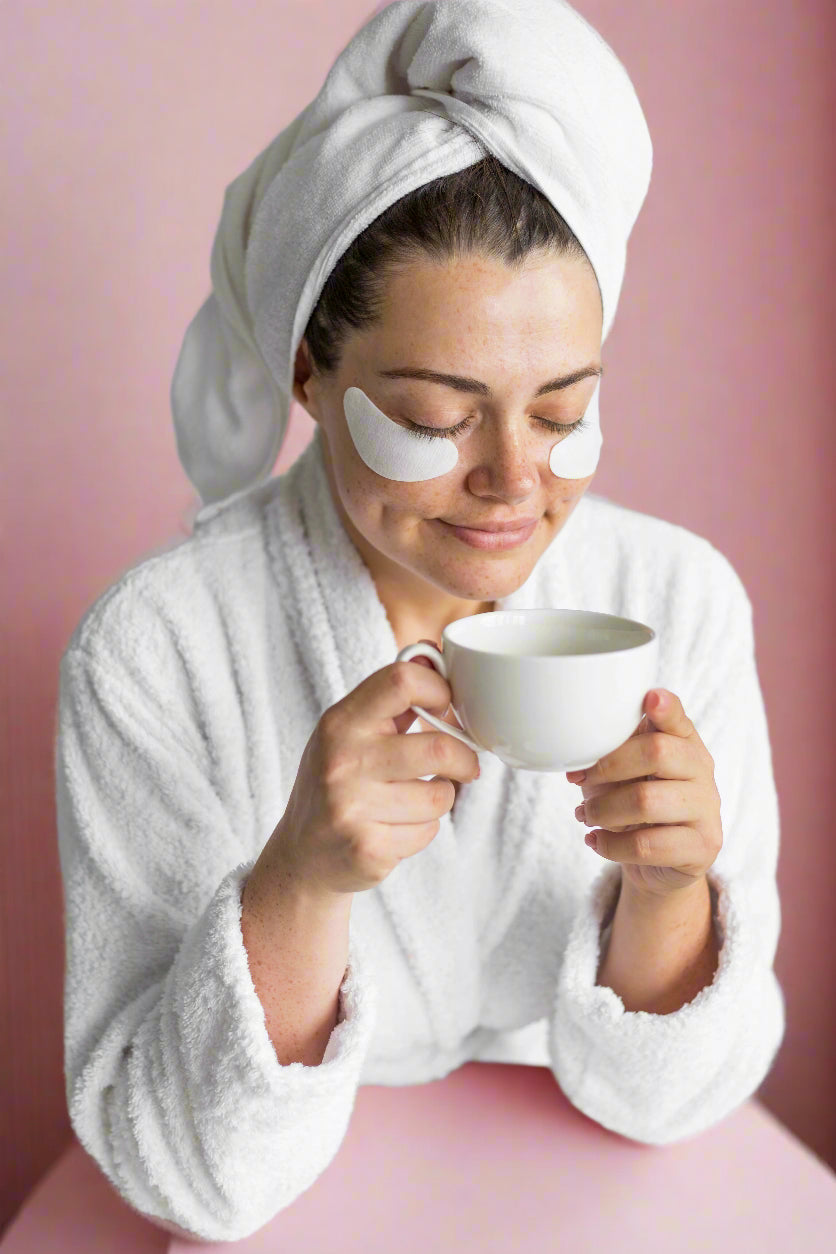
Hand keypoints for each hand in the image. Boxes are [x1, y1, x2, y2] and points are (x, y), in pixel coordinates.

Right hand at [269, 654, 480, 895]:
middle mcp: (342, 761)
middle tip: (465, 765)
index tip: (448, 708)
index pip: (401, 681)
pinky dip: (423, 831)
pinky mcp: (367, 848)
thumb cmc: (335, 784)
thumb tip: (435, 655)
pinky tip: (396, 828)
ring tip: (414, 801)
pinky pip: (428, 831)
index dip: (439, 689)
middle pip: (437, 748)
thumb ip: (390, 699)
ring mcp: (352, 807)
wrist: (301, 856)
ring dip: (440, 799)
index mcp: (340, 723)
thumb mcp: (347, 733)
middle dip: (463, 759)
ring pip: (439, 795)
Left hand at [566, 689, 722, 898]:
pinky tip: (596, 840)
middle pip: (657, 752)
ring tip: (586, 815)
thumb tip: (579, 744)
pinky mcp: (702, 848)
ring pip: (647, 801)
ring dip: (603, 810)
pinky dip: (610, 845)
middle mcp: (702, 770)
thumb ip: (613, 750)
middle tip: (579, 781)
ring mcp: (707, 809)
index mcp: (683, 742)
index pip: (677, 719)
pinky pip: (647, 845)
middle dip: (607, 767)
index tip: (650, 698)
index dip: (665, 708)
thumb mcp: (620, 772)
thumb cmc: (632, 805)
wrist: (655, 863)